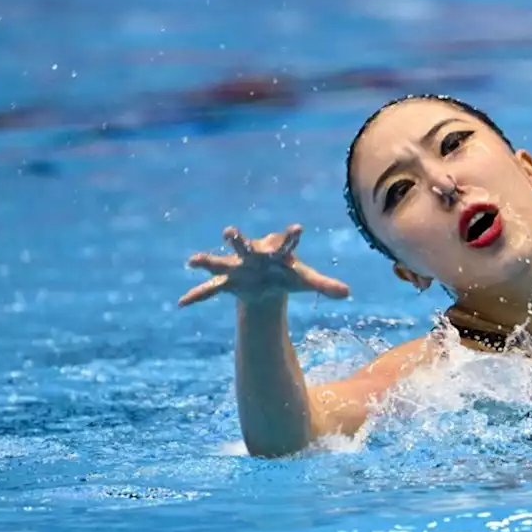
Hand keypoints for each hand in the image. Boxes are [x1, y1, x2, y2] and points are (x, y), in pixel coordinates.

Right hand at [178, 224, 350, 306]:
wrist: (267, 282)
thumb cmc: (286, 275)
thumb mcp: (305, 281)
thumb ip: (324, 284)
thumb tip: (347, 293)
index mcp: (275, 252)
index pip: (285, 242)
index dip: (291, 235)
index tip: (298, 227)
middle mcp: (252, 255)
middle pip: (244, 245)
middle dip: (237, 239)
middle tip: (229, 231)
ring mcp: (236, 267)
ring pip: (220, 262)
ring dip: (208, 260)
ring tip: (193, 260)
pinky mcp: (226, 282)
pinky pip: (209, 289)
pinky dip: (197, 295)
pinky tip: (183, 303)